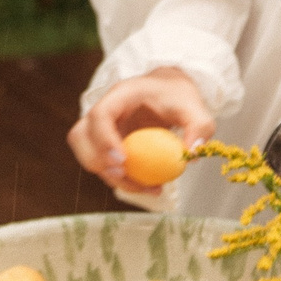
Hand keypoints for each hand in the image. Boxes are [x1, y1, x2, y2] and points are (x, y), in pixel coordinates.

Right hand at [69, 68, 215, 195]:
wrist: (170, 93)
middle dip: (97, 161)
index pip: (100, 114)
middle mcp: (106, 110)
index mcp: (122, 94)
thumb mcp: (196, 108)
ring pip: (87, 155)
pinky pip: (103, 165)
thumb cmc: (179, 97)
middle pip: (81, 136)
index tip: (122, 160)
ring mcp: (102, 128)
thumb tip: (191, 153)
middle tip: (124, 176)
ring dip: (109, 177)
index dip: (104, 139)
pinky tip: (147, 186)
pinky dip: (120, 180)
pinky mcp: (106, 144)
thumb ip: (200, 127)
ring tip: (146, 187)